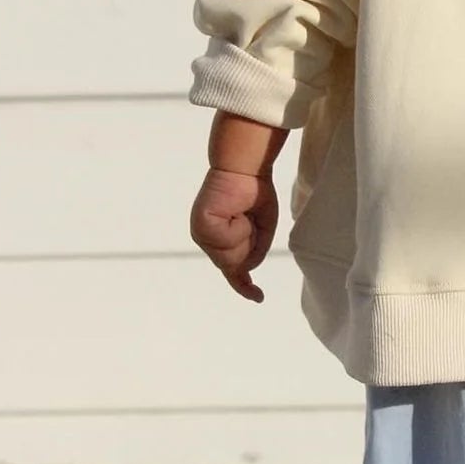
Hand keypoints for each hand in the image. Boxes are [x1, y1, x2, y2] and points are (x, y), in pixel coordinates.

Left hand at [189, 166, 278, 302]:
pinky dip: (239, 226)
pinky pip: (229, 240)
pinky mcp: (202, 226)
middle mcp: (206, 238)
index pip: (229, 267)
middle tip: (251, 217)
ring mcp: (201, 233)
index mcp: (217, 239)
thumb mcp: (262, 228)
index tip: (258, 296)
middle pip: (233, 265)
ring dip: (246, 235)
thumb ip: (255, 252)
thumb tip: (246, 269)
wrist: (245, 167)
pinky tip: (236, 210)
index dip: (243, 284)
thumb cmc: (254, 191)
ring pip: (231, 256)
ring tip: (243, 211)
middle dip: (250, 245)